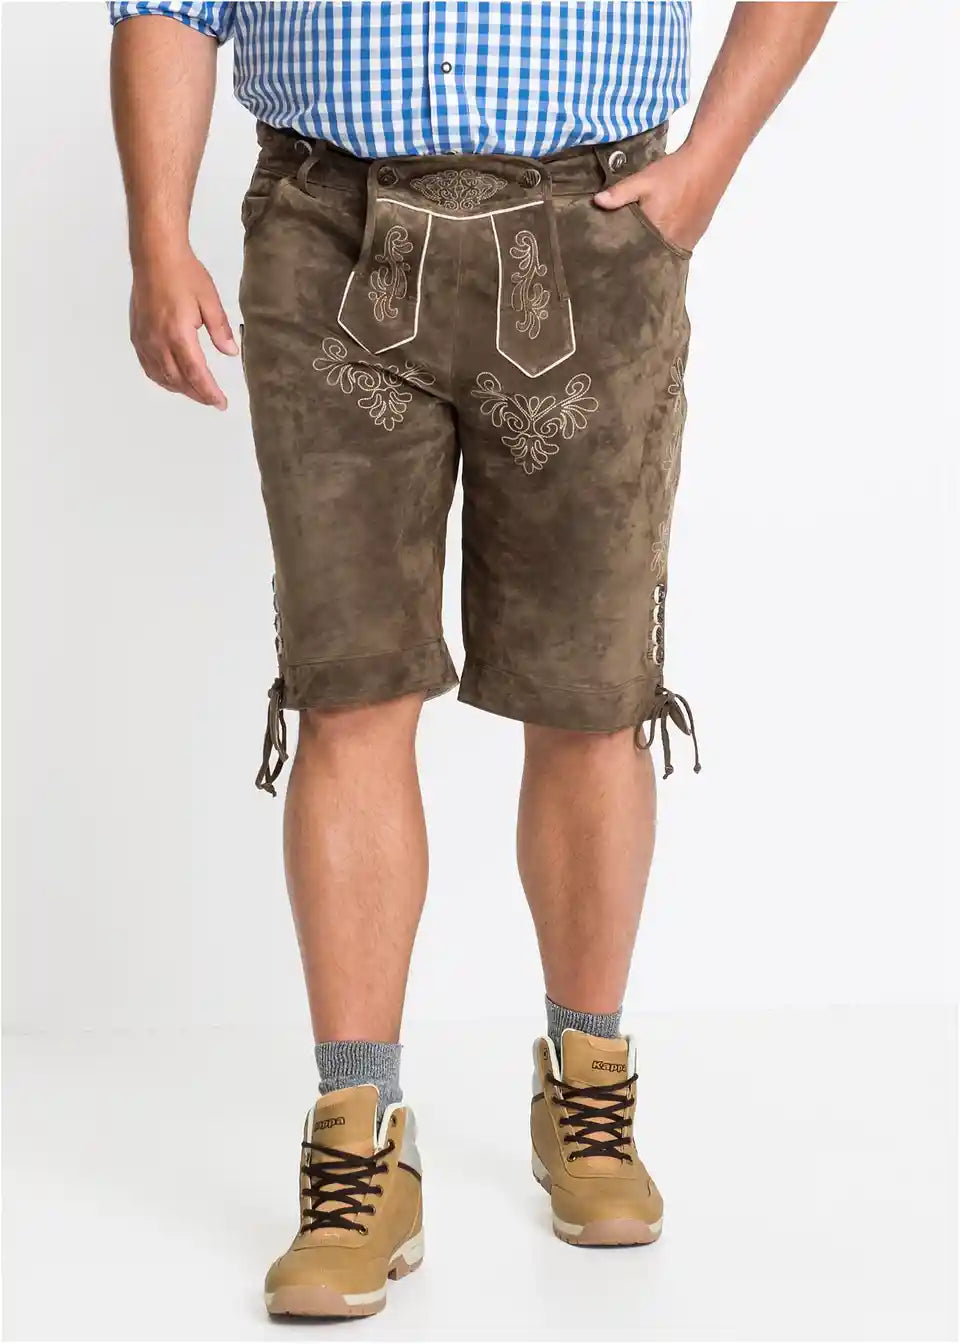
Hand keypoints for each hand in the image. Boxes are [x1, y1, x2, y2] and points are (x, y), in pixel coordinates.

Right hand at [129, 248, 237, 409]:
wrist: (154, 256)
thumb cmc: (184, 273)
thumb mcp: (209, 300)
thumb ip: (220, 329)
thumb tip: (231, 353)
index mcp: (179, 334)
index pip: (197, 374)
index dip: (210, 393)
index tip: (222, 403)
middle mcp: (159, 341)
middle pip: (179, 381)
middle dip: (198, 395)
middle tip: (213, 401)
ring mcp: (145, 340)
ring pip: (162, 377)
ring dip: (181, 390)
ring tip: (197, 394)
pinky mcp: (137, 335)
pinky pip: (148, 367)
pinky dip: (162, 379)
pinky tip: (172, 381)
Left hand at [593, 144, 728, 252]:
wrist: (709, 162)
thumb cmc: (674, 173)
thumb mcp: (644, 180)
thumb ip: (620, 194)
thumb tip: (597, 202)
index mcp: (657, 234)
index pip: (636, 255)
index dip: (625, 256)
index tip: (612, 256)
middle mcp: (673, 243)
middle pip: (651, 257)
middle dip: (638, 255)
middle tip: (623, 253)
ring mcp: (687, 241)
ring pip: (665, 254)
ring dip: (653, 251)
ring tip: (639, 247)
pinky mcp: (696, 235)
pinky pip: (677, 248)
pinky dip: (667, 245)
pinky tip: (659, 238)